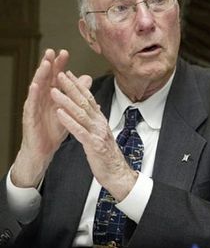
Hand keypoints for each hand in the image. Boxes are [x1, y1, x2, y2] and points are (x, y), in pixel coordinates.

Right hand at [11, 49, 68, 186]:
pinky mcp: (30, 117)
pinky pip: (31, 104)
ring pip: (37, 88)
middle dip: (49, 64)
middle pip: (46, 78)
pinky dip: (33, 94)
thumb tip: (87, 79)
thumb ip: (77, 93)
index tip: (64, 53)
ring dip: (41, 75)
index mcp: (53, 95)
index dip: (59, 65)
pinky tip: (35, 85)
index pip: (56, 77)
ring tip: (46, 63)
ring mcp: (35, 106)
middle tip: (52, 51)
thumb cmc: (54, 129)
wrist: (44, 149)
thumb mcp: (69, 109)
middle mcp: (43, 98)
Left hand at [51, 71, 137, 200]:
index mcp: (100, 119)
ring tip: (54, 91)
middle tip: (59, 75)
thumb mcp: (101, 132)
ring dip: (66, 101)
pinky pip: (79, 131)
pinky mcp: (94, 145)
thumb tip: (93, 107)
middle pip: (84, 102)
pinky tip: (59, 113)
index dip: (78, 85)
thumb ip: (96, 119)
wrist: (118, 172)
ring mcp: (97, 133)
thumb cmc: (107, 154)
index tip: (68, 74)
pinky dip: (69, 121)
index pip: (89, 98)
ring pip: (80, 114)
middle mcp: (100, 123)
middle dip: (71, 87)